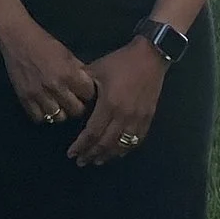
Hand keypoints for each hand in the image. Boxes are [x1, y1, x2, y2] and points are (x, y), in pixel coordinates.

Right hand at [0, 18, 97, 128]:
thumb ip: (78, 71)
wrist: (17, 38)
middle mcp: (54, 86)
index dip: (88, 92)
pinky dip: (44, 114)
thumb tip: (90, 84)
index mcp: (68, 73)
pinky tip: (45, 105)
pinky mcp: (25, 99)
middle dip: (78, 105)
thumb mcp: (67, 53)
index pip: (89, 94)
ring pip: (59, 118)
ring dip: (62, 111)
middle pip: (76, 111)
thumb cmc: (44, 42)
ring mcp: (39, 95)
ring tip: (60, 103)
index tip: (85, 91)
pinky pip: (39, 118)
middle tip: (74, 99)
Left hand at [69, 40, 166, 167]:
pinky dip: (125, 149)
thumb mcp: (97, 69)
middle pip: (106, 143)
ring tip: (97, 161)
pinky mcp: (148, 118)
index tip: (72, 153)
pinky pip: (136, 140)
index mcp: (109, 105)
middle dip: (92, 154)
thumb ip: (82, 83)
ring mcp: (138, 119)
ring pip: (121, 145)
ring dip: (108, 155)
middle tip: (81, 161)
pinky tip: (118, 152)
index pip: (92, 133)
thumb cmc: (121, 62)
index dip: (81, 145)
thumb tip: (68, 94)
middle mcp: (124, 116)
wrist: (150, 57)